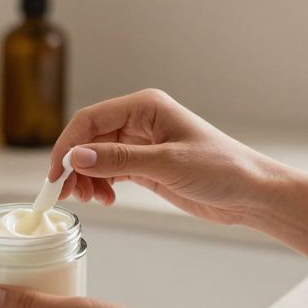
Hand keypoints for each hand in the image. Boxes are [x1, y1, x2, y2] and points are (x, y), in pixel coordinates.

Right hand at [48, 88, 284, 225]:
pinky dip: (100, 185)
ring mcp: (141, 144)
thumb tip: (77, 158)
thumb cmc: (222, 169)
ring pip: (95, 157)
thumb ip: (120, 160)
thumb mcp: (168, 164)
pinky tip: (105, 200)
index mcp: (145, 106)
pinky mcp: (145, 166)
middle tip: (65, 194)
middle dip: (73, 166)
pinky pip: (109, 171)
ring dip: (86, 178)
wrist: (252, 193)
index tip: (55, 174)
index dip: (67, 146)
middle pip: (88, 139)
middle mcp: (140, 121)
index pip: (90, 120)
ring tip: (92, 200)